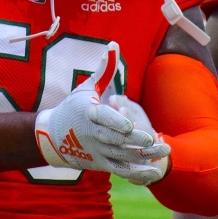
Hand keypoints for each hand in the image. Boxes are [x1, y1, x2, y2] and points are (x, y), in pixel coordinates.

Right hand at [35, 43, 169, 174]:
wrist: (53, 136)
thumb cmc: (74, 107)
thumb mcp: (87, 88)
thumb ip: (104, 70)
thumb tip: (113, 45)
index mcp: (90, 114)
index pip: (103, 118)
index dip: (116, 122)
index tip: (130, 125)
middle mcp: (93, 134)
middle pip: (115, 139)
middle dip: (134, 140)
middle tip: (153, 139)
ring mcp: (98, 151)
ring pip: (122, 155)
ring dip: (143, 155)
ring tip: (164, 150)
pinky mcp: (102, 163)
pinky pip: (121, 170)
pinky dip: (138, 173)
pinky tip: (155, 173)